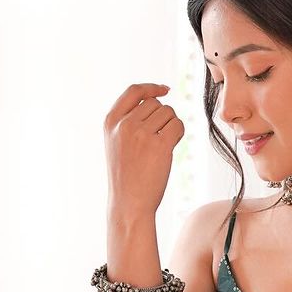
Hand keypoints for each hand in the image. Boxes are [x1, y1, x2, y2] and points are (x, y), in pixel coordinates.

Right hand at [103, 81, 183, 223]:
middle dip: (163, 117)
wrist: (129, 203)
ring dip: (171, 125)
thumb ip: (128, 121)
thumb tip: (155, 99)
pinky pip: (178, 125)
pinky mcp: (159, 145)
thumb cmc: (126, 176)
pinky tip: (172, 146)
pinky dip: (180, 133)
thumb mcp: (116, 143)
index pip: (134, 91)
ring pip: (168, 113)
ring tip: (163, 146)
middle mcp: (124, 124)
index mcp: (111, 121)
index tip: (165, 90)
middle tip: (159, 139)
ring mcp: (141, 134)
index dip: (152, 87)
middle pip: (155, 103)